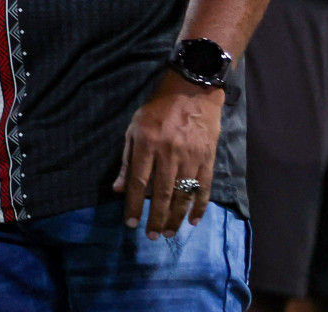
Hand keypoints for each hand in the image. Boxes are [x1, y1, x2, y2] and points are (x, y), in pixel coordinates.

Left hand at [112, 72, 223, 239]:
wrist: (191, 91)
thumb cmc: (157, 110)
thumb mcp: (134, 129)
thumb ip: (127, 160)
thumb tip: (118, 189)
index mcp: (147, 144)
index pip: (139, 182)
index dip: (134, 206)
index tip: (130, 224)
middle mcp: (169, 153)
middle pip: (162, 194)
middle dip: (155, 218)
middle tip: (151, 236)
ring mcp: (191, 157)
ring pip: (184, 195)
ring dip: (176, 218)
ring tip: (168, 233)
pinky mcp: (208, 159)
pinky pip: (204, 188)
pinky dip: (199, 207)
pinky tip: (194, 221)